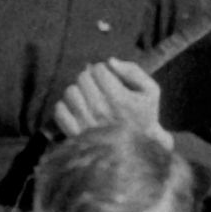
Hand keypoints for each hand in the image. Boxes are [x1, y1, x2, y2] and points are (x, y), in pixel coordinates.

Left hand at [53, 59, 168, 143]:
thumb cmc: (143, 116)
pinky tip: (79, 111)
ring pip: (70, 91)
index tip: (110, 80)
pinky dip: (66, 107)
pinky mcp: (74, 134)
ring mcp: (85, 123)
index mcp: (119, 99)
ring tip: (89, 99)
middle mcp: (101, 111)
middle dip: (91, 79)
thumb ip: (133, 71)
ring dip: (78, 92)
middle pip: (83, 77)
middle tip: (100, 90)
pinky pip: (59, 110)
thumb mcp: (150, 91)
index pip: (99, 69)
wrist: (137, 149)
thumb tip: (109, 62)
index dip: (104, 71)